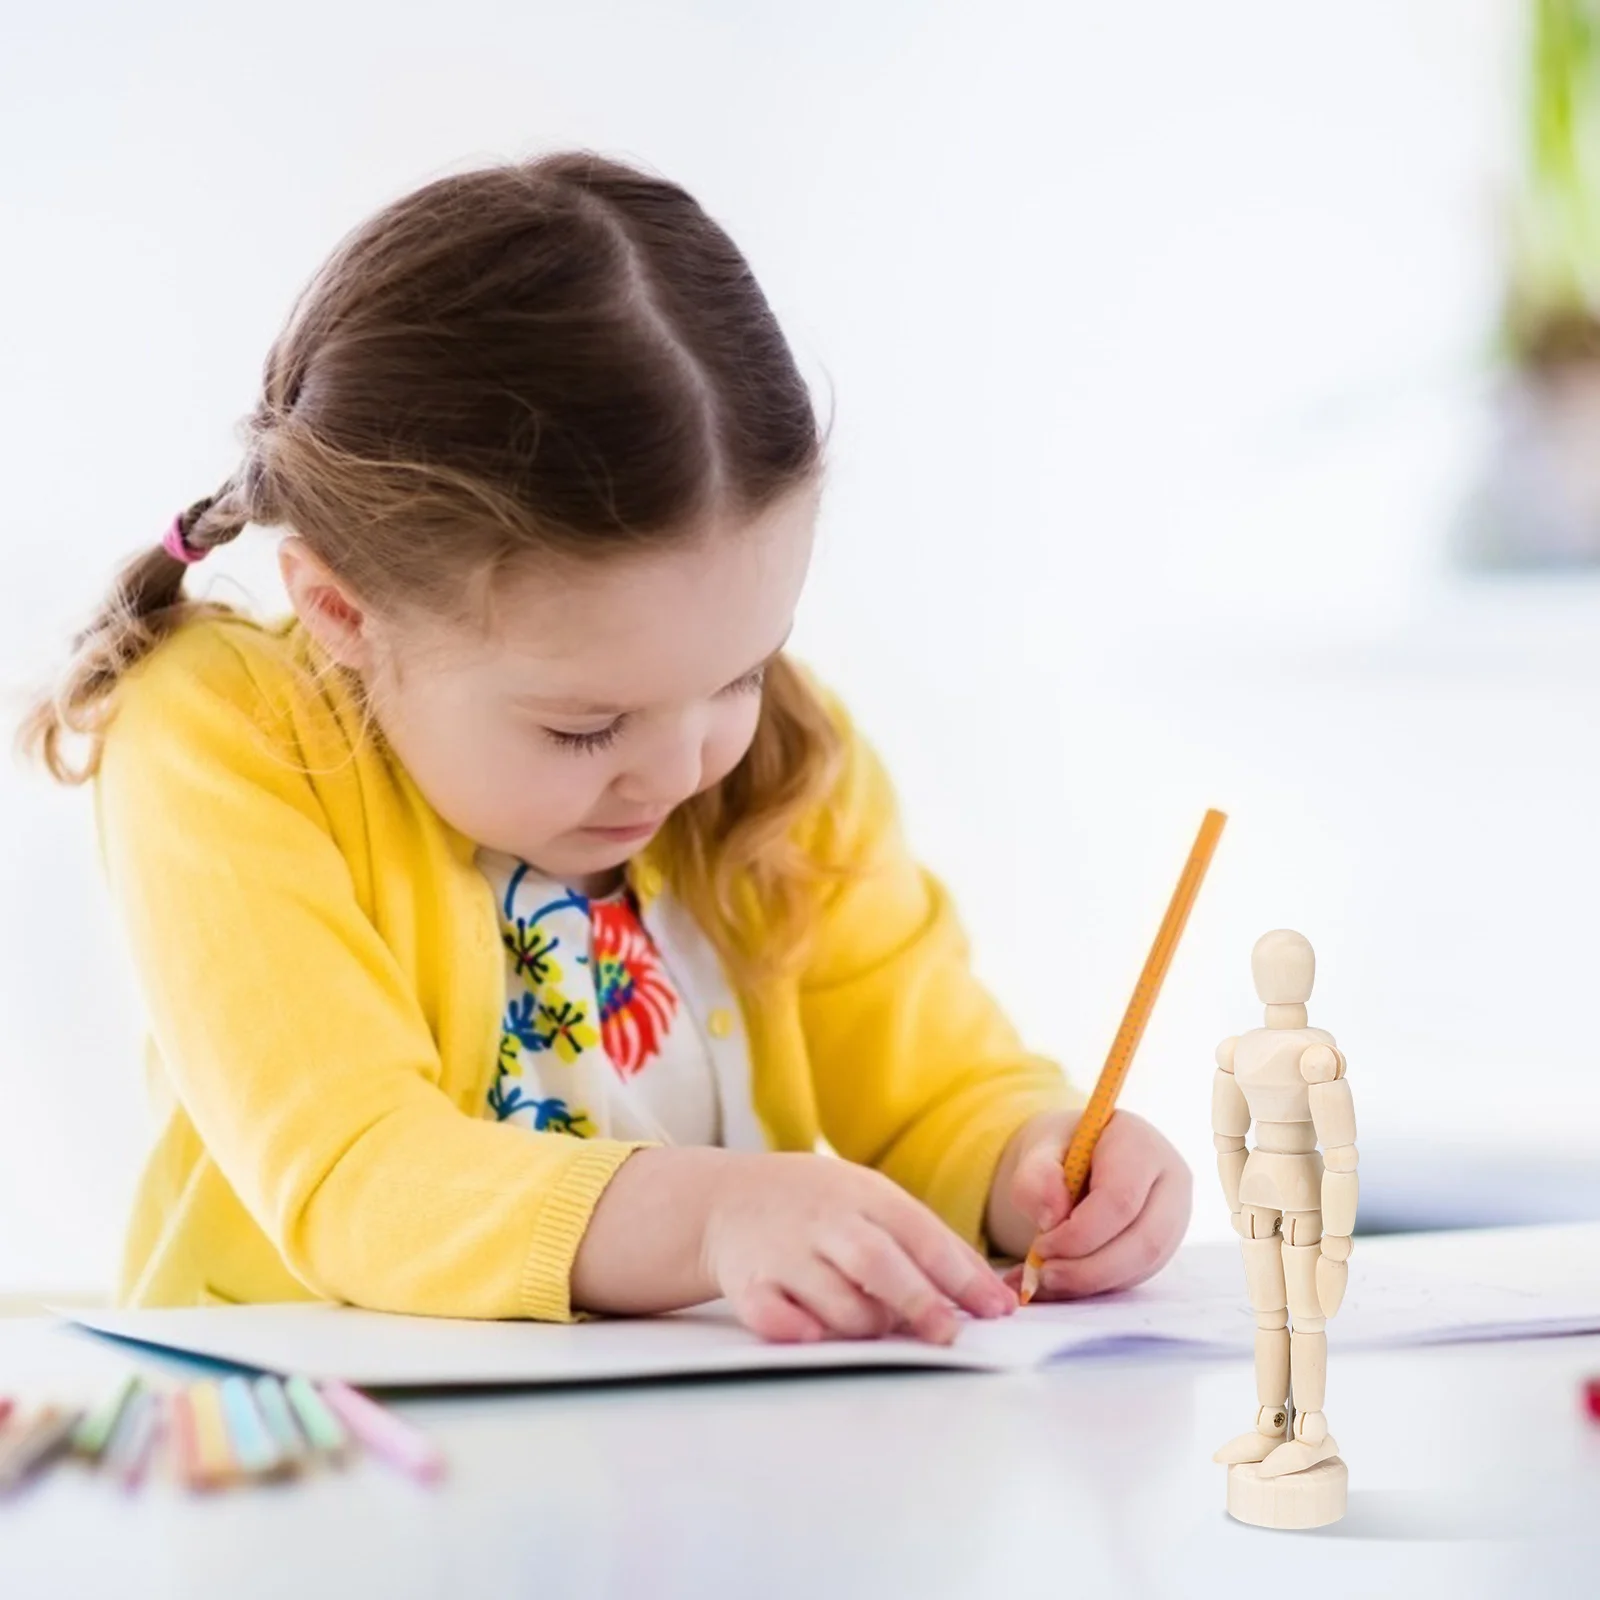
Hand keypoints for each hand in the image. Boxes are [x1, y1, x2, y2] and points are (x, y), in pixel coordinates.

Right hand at [703, 1151, 1016, 1344]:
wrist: (726, 1198)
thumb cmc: (819, 1206)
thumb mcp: (872, 1199)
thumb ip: (927, 1241)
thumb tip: (989, 1292)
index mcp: (864, 1195)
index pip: (921, 1235)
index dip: (961, 1275)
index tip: (997, 1311)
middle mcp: (826, 1221)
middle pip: (877, 1262)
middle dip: (918, 1301)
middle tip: (948, 1335)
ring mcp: (785, 1251)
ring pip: (833, 1295)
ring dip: (865, 1322)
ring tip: (882, 1332)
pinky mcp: (747, 1282)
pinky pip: (770, 1312)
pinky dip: (792, 1327)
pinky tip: (813, 1336)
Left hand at [989, 1109, 1191, 1298]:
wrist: (1078, 1157)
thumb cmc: (1061, 1150)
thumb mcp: (1038, 1150)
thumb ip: (1036, 1176)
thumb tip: (1052, 1217)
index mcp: (1140, 1143)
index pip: (1119, 1199)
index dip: (1079, 1233)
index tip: (1040, 1247)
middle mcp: (1170, 1178)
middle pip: (1144, 1240)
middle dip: (1090, 1268)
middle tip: (1044, 1274)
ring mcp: (1175, 1214)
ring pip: (1145, 1264)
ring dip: (1093, 1281)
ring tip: (1049, 1279)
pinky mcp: (1166, 1244)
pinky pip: (1138, 1274)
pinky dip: (1098, 1285)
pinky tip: (1064, 1282)